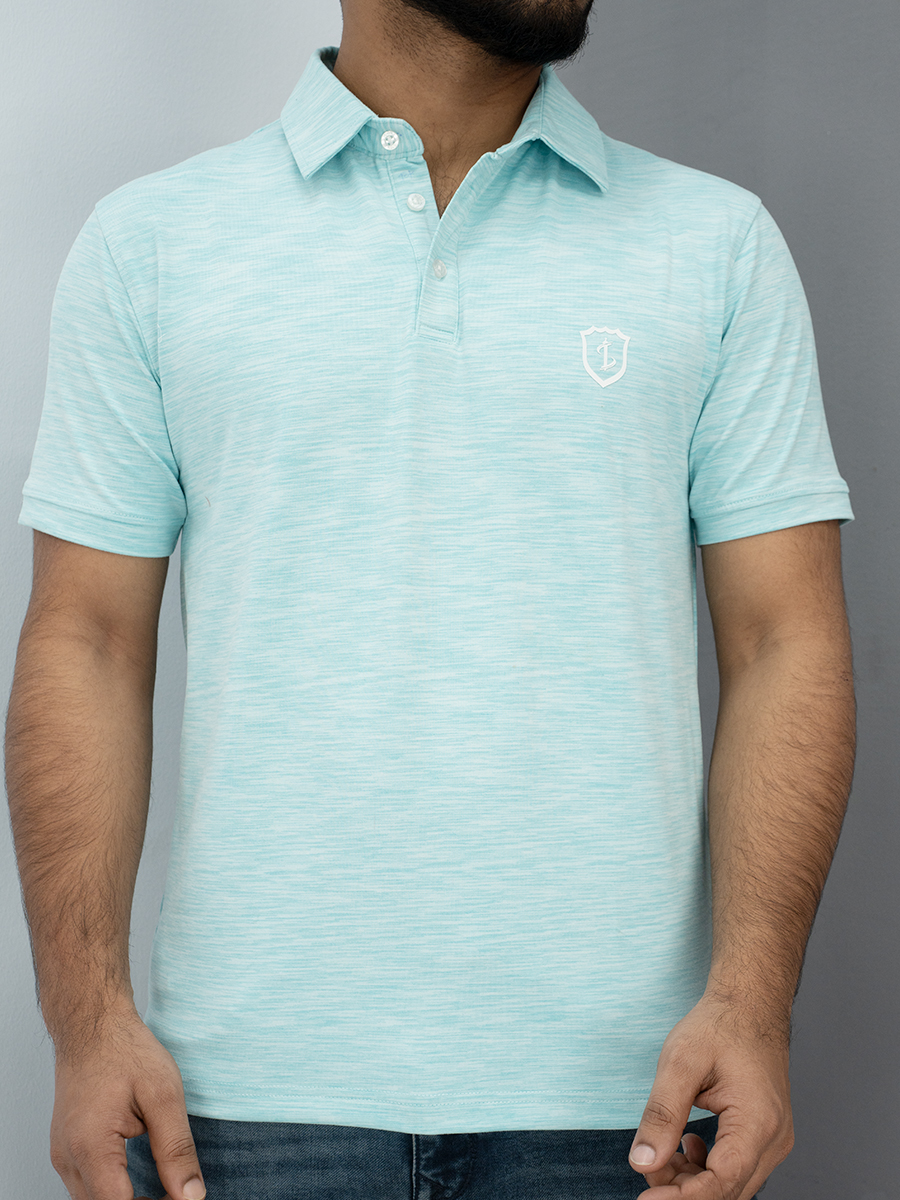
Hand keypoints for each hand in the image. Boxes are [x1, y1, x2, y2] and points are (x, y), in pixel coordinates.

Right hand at [49, 1004, 205, 1199]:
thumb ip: (176, 1150)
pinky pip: (86, 1186)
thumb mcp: (164, 1096)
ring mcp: (62, 1156)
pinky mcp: (65, 1150)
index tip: (181, 1199)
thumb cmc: (126, 1051)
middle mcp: (68, 1160)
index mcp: (91, 1149)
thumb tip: (191, 1197)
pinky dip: (113, 1191)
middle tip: (176, 1195)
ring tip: (163, 1191)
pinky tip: (138, 1180)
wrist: (92, 1024)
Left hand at [627, 993, 793, 1197]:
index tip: (645, 1199)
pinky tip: (687, 1143)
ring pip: (732, 1184)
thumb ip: (662, 1114)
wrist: (750, 1006)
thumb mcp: (680, 1062)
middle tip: (648, 1166)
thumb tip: (643, 1162)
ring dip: (694, 1179)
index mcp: (757, 1123)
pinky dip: (707, 1167)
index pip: (721, 1183)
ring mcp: (773, 1140)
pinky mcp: (765, 1136)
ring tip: (664, 1150)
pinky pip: (736, 1168)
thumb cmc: (719, 1027)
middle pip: (727, 1191)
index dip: (682, 1198)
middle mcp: (774, 1140)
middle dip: (683, 1189)